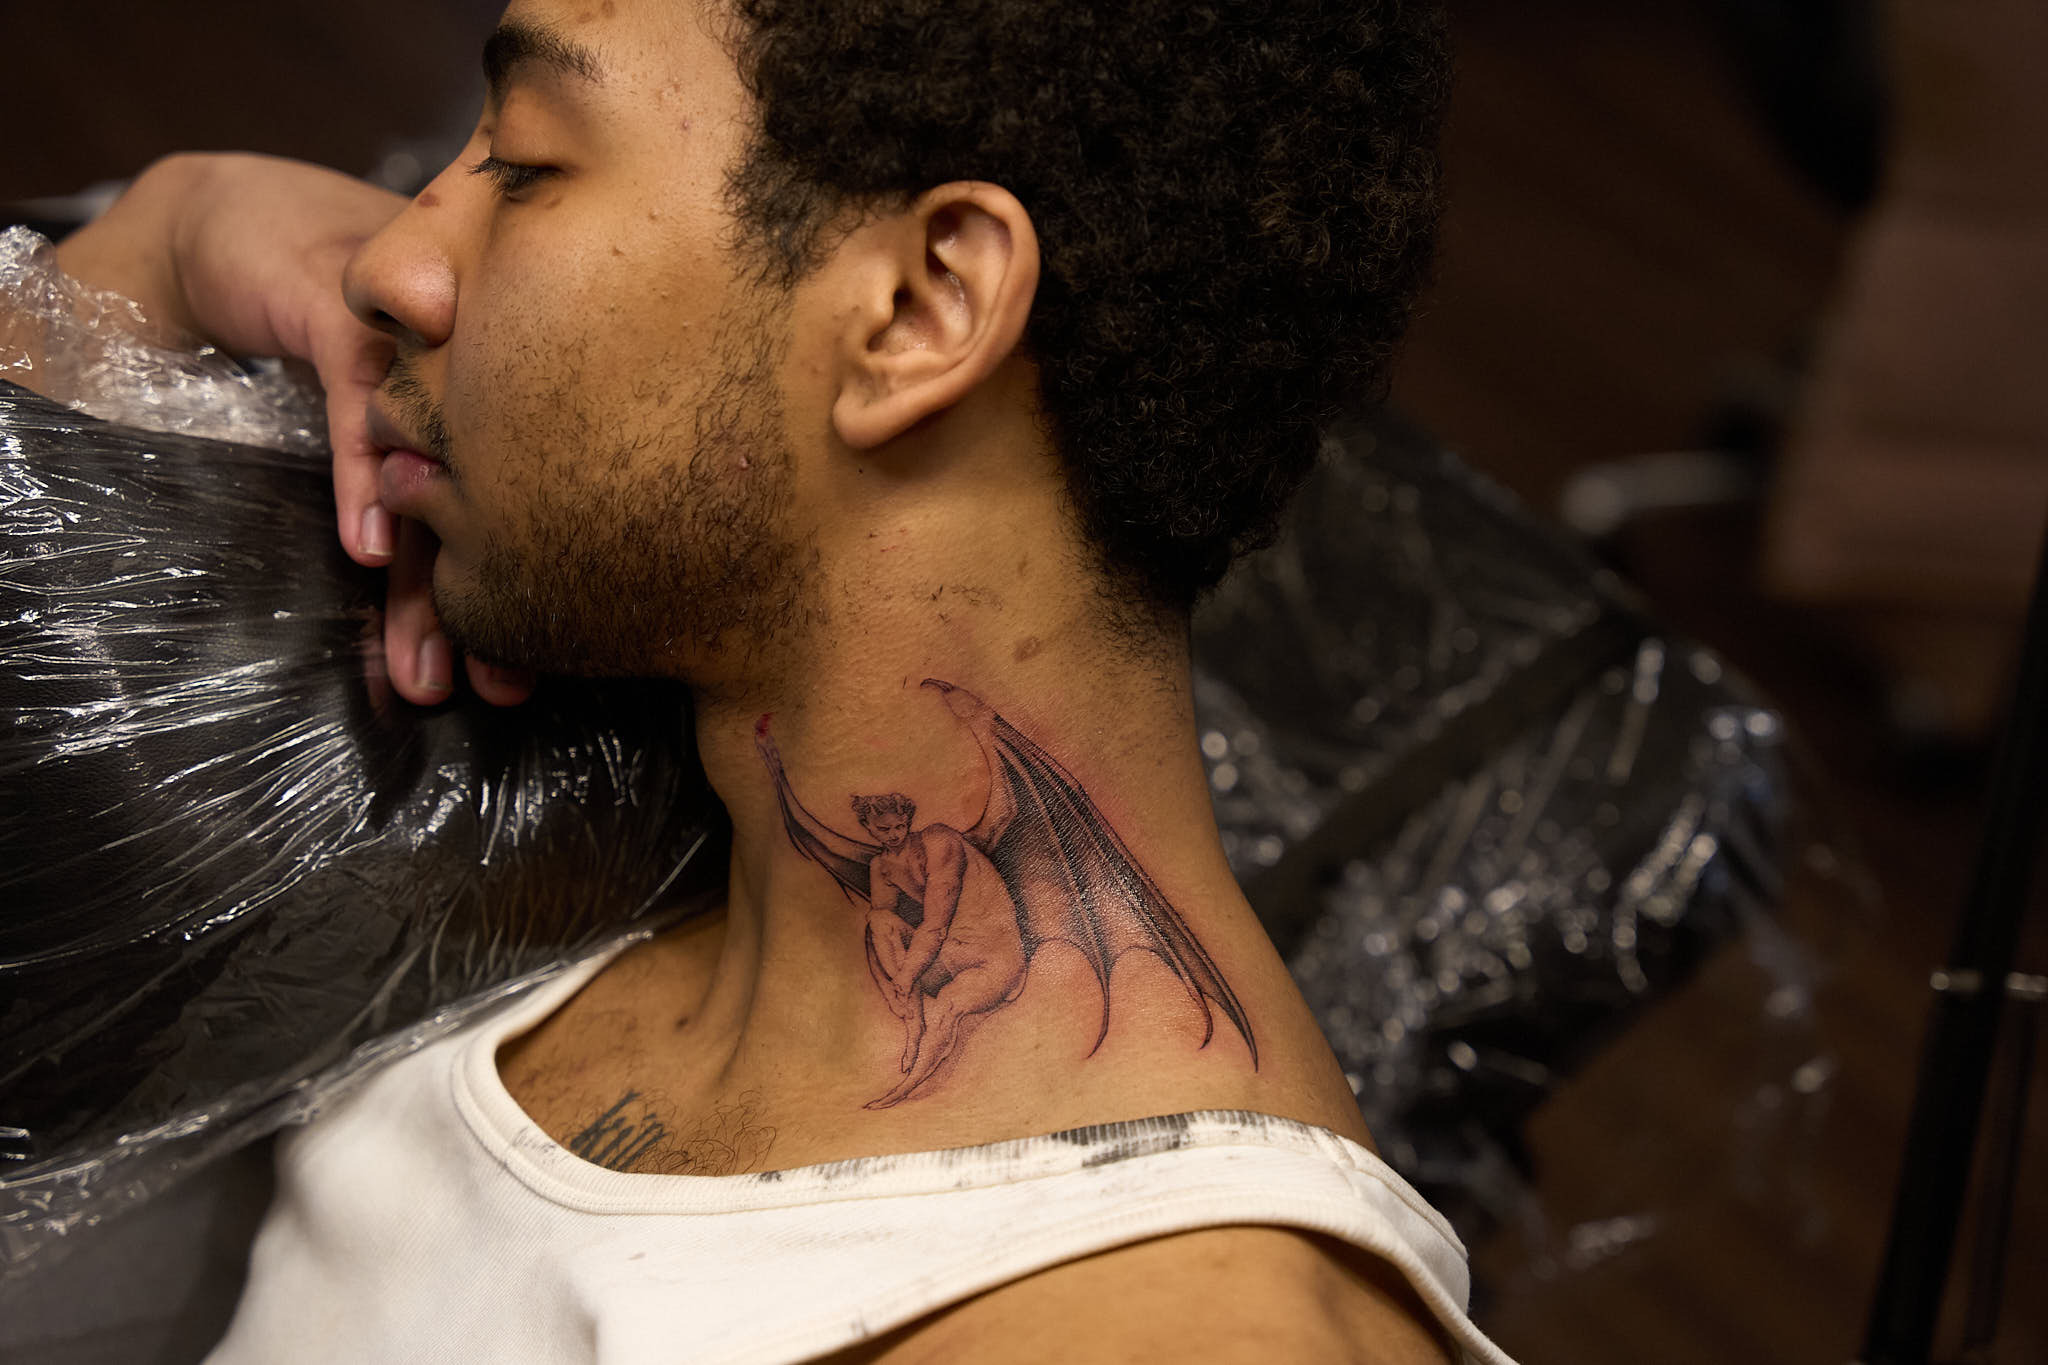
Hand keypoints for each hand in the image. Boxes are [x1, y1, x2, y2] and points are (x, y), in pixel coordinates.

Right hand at [57, 153, 531, 706]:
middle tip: (497, 690)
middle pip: (480, 505)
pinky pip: (360, 403)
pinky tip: (369, 548)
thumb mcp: (381, 406)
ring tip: (424, 663)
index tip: (518, 680)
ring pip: (427, 473)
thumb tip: (434, 587)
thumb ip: (418, 477)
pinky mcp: (344, 306)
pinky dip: (364, 475)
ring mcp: (413, 338)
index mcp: (494, 396)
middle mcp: (470, 367)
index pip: (507, 510)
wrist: (232, 222)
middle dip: (482, 608)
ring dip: (424, 576)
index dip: (512, 599)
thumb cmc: (318, 319)